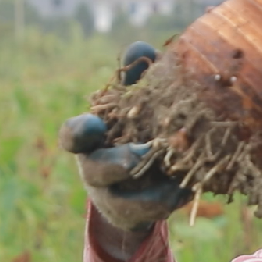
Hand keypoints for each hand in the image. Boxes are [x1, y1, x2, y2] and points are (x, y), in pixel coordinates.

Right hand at [60, 42, 191, 231]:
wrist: (145, 177)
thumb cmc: (139, 127)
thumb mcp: (138, 103)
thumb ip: (137, 77)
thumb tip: (140, 47)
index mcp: (92, 137)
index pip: (73, 135)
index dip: (80, 133)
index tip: (95, 127)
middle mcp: (95, 167)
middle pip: (94, 170)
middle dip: (115, 164)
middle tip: (140, 156)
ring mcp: (112, 196)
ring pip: (121, 200)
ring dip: (149, 189)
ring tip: (177, 177)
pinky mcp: (134, 215)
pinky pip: (150, 213)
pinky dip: (171, 198)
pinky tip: (189, 186)